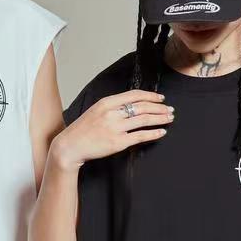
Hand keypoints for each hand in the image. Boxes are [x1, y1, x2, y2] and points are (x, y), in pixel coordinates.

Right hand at [52, 90, 174, 169]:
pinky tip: (161, 132)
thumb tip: (134, 105)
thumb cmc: (83, 129)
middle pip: (142, 106)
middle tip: (169, 110)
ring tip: (169, 119)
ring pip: (144, 120)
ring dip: (160, 118)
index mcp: (106, 103)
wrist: (70, 146)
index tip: (160, 98)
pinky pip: (140, 136)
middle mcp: (112, 113)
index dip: (150, 96)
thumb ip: (113, 107)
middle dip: (159, 108)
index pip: (134, 95)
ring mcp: (115, 128)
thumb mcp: (96, 111)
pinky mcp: (118, 143)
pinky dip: (153, 133)